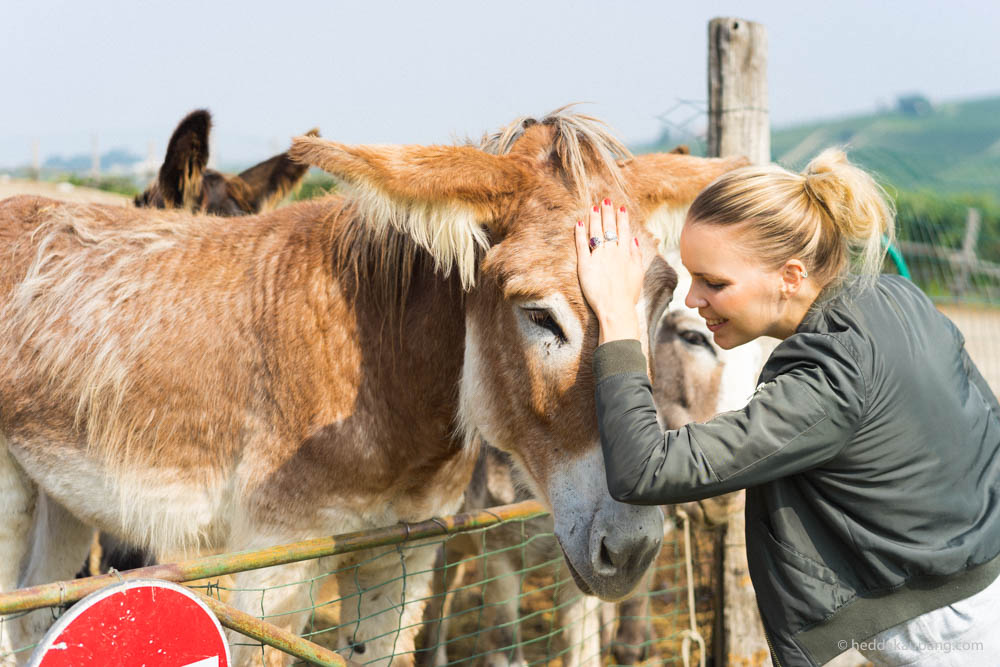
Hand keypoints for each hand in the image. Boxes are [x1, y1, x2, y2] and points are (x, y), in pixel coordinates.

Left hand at [574, 199, 643, 343]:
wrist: (616, 308)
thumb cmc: (628, 295)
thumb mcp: (638, 274)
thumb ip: (636, 255)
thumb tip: (633, 240)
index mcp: (626, 254)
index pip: (624, 231)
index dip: (622, 218)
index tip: (620, 207)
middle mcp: (612, 252)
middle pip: (609, 228)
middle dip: (607, 212)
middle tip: (605, 200)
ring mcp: (598, 257)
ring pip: (596, 233)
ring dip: (594, 218)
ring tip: (592, 207)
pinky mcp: (585, 265)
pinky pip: (581, 245)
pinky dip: (580, 234)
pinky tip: (578, 223)